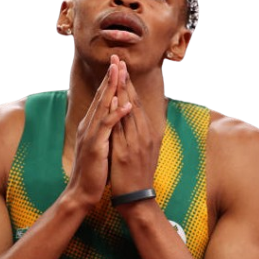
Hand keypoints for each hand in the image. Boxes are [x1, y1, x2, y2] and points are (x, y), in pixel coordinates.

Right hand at [66, 60, 131, 209]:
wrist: (83, 191)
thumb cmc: (94, 170)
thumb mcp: (99, 145)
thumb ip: (104, 131)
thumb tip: (112, 118)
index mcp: (90, 125)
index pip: (101, 99)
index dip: (109, 81)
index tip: (117, 65)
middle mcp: (88, 126)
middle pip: (100, 97)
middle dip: (109, 77)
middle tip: (117, 58)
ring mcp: (90, 135)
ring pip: (102, 107)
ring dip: (112, 89)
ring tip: (120, 72)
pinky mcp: (96, 146)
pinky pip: (107, 127)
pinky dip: (116, 114)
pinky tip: (125, 104)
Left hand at [110, 60, 161, 204]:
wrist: (137, 198)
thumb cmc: (136, 175)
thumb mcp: (141, 151)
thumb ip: (137, 134)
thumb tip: (133, 121)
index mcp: (145, 133)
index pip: (135, 104)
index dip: (128, 85)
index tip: (122, 68)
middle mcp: (143, 134)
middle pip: (132, 102)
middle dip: (125, 80)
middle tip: (119, 60)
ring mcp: (135, 142)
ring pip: (128, 111)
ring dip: (121, 90)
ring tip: (116, 72)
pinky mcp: (126, 151)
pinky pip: (121, 128)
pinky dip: (118, 113)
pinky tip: (113, 100)